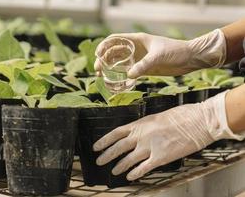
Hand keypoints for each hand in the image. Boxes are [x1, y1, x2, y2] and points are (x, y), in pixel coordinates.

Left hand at [93, 91, 242, 180]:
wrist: (197, 121)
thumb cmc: (180, 116)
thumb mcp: (157, 117)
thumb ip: (144, 127)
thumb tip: (137, 133)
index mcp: (140, 124)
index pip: (115, 133)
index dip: (104, 141)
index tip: (96, 146)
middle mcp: (141, 136)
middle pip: (118, 148)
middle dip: (107, 155)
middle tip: (99, 161)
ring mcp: (149, 147)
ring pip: (128, 160)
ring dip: (119, 166)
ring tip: (113, 171)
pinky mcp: (160, 158)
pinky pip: (143, 168)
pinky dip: (135, 173)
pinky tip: (130, 177)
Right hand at [94, 29, 226, 77]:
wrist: (189, 59)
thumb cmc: (176, 51)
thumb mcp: (159, 56)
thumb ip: (144, 65)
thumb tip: (129, 75)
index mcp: (137, 40)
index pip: (115, 40)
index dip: (103, 46)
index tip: (97, 55)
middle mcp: (135, 49)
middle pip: (114, 52)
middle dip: (103, 59)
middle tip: (97, 70)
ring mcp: (139, 59)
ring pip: (119, 63)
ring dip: (109, 68)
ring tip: (101, 76)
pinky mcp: (143, 69)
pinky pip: (128, 72)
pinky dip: (120, 76)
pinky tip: (115, 82)